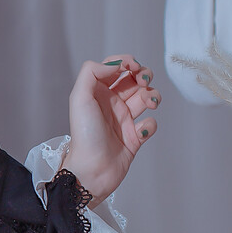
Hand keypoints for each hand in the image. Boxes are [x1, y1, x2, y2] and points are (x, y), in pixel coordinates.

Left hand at [61, 54, 159, 204]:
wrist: (92, 170)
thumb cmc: (84, 135)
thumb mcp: (79, 98)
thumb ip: (92, 73)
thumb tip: (115, 63)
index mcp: (97, 92)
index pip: (115, 67)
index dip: (127, 62)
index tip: (133, 66)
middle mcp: (111, 103)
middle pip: (134, 79)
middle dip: (144, 75)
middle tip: (143, 82)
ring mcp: (124, 120)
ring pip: (146, 98)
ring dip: (152, 96)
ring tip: (149, 104)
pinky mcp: (134, 137)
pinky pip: (150, 124)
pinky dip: (149, 125)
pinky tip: (139, 133)